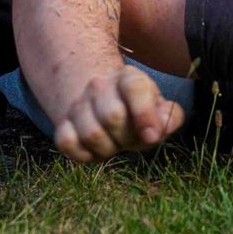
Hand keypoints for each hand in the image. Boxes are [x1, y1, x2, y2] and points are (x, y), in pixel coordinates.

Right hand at [52, 66, 184, 162]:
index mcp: (129, 78)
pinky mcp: (62, 124)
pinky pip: (67, 144)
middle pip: (112, 116)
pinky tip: (94, 150)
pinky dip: (84, 155)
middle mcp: (100, 86)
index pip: (135, 88)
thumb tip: (159, 129)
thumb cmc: (137, 112)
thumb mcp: (159, 109)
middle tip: (130, 140)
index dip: (144, 114)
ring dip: (107, 149)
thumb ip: (170, 117)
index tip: (151, 137)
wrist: (103, 104)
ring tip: (114, 144)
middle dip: (126, 137)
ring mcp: (78, 104)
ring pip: (90, 134)